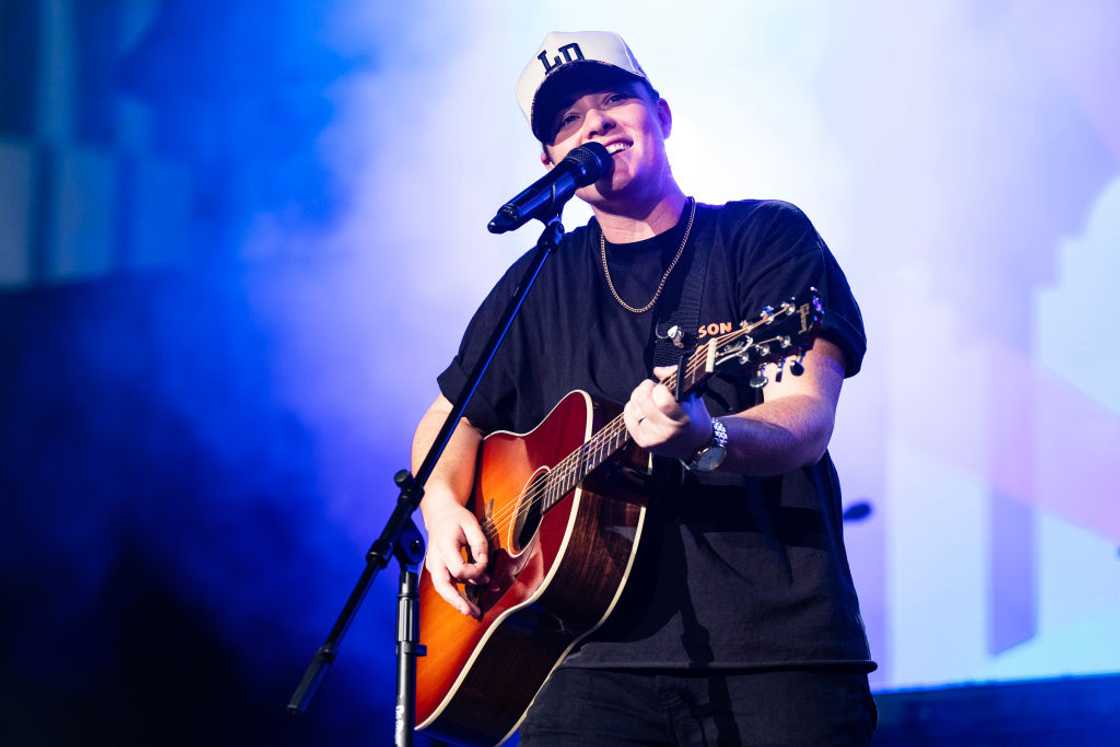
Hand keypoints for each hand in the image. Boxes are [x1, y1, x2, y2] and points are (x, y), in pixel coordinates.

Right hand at [421, 493, 489, 617]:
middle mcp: (435, 558)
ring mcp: (433, 565)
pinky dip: (455, 595)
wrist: (440, 513)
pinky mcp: (435, 569)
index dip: (475, 572)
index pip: (459, 569)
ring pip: (442, 589)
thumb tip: (483, 567)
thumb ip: (479, 544)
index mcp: (444, 545)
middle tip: (471, 612)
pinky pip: (444, 585)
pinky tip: (467, 602)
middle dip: (457, 601)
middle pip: (442, 586)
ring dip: (457, 602)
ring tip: (473, 612)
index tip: (485, 568)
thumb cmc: (457, 518)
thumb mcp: (472, 524)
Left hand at [622, 365, 712, 458]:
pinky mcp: (642, 442)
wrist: (695, 446)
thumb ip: (676, 377)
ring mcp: (652, 438)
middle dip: (647, 387)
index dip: (659, 388)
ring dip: (639, 397)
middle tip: (654, 388)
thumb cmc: (694, 416)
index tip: (663, 387)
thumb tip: (657, 370)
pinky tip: (643, 409)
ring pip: (633, 406)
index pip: (663, 401)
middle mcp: (666, 432)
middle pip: (643, 400)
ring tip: (651, 399)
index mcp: (682, 420)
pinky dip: (632, 408)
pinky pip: (627, 416)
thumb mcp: (692, 395)